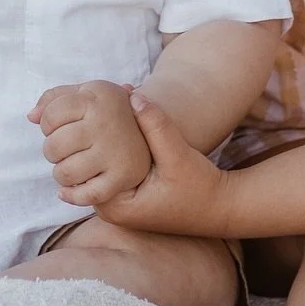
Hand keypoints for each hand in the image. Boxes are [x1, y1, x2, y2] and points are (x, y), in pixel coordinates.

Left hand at [29, 80, 151, 205]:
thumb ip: (56, 98)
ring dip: (61, 173)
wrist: (152, 132)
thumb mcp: (88, 93)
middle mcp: (105, 124)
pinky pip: (86, 195)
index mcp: (97, 98)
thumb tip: (30, 116)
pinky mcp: (122, 177)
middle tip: (65, 149)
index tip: (59, 125)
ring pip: (64, 172)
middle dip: (52, 150)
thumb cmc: (111, 111)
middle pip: (53, 146)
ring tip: (71, 164)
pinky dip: (72, 195)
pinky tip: (68, 189)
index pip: (50, 116)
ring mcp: (114, 153)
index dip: (47, 124)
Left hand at [94, 92, 232, 236]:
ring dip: (104, 142)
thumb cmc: (201, 187)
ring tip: (114, 110)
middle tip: (105, 104)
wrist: (220, 208)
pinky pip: (110, 170)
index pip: (84, 166)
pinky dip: (114, 150)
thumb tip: (133, 96)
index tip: (104, 107)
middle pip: (87, 166)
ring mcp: (118, 206)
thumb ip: (156, 126)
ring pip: (98, 167)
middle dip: (94, 136)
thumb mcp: (178, 155)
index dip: (91, 134)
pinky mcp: (127, 199)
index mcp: (116, 205)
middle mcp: (111, 210)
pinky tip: (124, 125)